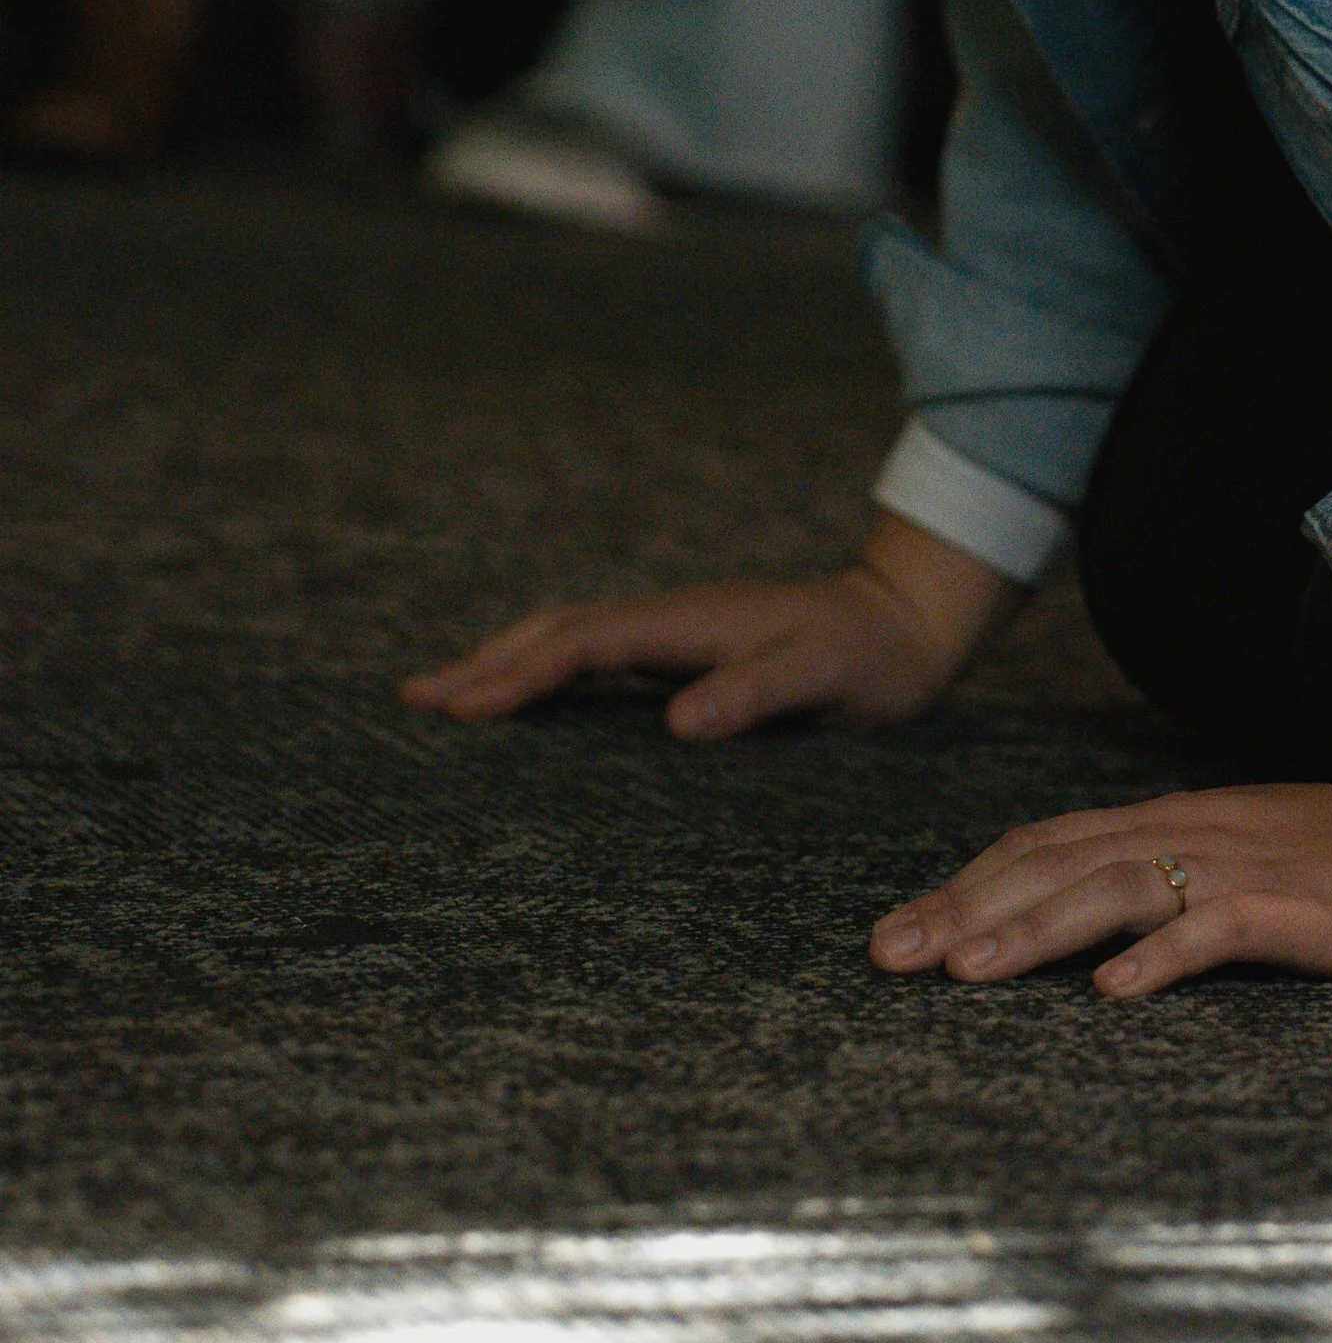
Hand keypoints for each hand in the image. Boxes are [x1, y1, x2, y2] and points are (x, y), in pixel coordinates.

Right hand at [401, 513, 1022, 737]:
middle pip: (555, 634)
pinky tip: (525, 698)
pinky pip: (596, 660)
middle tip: (414, 699)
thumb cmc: (869, 656)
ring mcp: (674, 636)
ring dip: (505, 663)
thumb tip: (677, 721)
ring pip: (568, 641)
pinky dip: (546, 673)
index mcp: (688, 623)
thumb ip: (755, 694)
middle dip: (484, 664)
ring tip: (442, 697)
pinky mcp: (684, 656)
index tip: (462, 707)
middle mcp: (669, 621)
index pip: (582, 644)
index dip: (519, 674)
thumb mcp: (822, 675)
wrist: (906, 623)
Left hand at [869, 783, 1331, 996]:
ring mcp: (1244, 869)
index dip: (964, 887)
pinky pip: (1221, 927)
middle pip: (1056, 864)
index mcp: (1170, 827)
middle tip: (888, 958)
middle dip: (964, 909)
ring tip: (966, 972)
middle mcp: (1191, 837)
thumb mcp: (1234, 862)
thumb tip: (1074, 930)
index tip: (894, 935)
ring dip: (1035, 929)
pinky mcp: (1299, 909)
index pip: (1043, 847)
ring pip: (1118, 888)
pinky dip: (1163, 956)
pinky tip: (1113, 991)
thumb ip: (1161, 882)